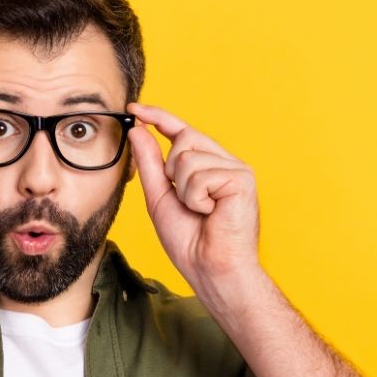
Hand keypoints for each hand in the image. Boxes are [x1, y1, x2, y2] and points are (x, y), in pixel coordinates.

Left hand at [127, 103, 261, 293]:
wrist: (210, 267)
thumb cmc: (188, 240)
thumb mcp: (160, 197)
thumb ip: (150, 163)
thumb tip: (138, 130)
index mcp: (207, 166)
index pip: (182, 132)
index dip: (159, 118)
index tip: (134, 108)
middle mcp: (224, 162)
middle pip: (184, 140)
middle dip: (172, 172)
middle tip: (186, 203)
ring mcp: (236, 168)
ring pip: (188, 158)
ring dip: (184, 190)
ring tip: (202, 211)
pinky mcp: (242, 177)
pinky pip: (201, 174)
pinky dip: (196, 198)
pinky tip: (211, 213)